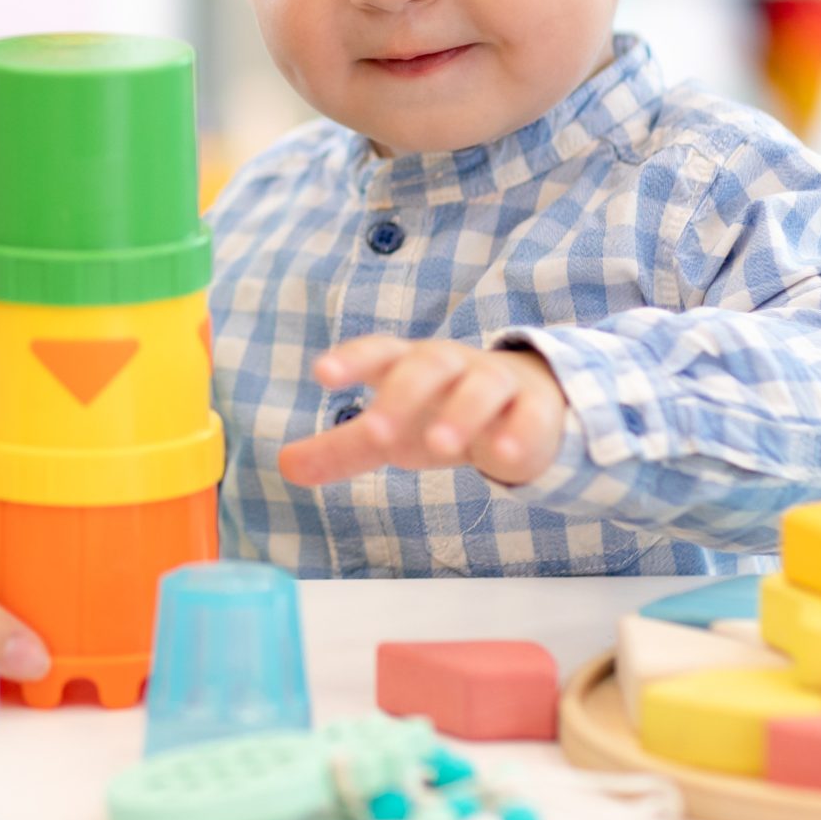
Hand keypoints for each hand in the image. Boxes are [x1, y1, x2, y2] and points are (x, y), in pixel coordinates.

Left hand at [277, 338, 569, 488]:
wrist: (523, 408)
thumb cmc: (442, 412)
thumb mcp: (392, 432)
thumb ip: (342, 448)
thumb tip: (284, 466)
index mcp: (409, 365)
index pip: (378, 353)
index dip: (350, 359)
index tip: (322, 373)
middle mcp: (452, 366)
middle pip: (427, 365)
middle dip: (402, 395)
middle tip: (376, 432)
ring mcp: (496, 383)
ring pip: (481, 386)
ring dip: (461, 413)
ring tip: (440, 446)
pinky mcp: (535, 409)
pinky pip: (530, 415)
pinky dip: (519, 433)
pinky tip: (505, 456)